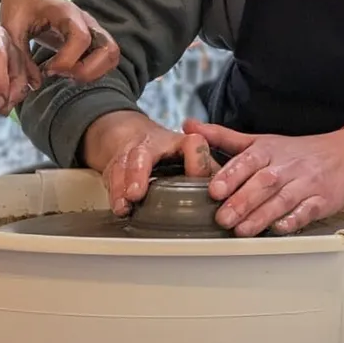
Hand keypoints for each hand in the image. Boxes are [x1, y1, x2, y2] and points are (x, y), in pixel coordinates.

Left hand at [0, 0, 118, 85]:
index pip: (81, 37)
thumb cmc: (20, 6)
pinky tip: (69, 71)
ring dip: (93, 72)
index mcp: (66, 12)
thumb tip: (34, 85)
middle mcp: (86, 20)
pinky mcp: (93, 37)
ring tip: (67, 74)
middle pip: (108, 48)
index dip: (67, 60)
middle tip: (60, 74)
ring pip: (112, 54)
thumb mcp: (10, 29)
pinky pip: (106, 57)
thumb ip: (19, 58)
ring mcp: (92, 28)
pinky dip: (94, 70)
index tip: (47, 70)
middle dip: (87, 71)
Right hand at [83, 111, 216, 215]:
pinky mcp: (116, 165)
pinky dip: (113, 193)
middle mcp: (153, 145)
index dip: (195, 162)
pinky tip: (119, 207)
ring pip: (123, 165)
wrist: (132, 135)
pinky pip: (111, 177)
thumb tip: (232, 195)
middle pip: (143, 154)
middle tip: (137, 193)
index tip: (197, 179)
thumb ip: (209, 171)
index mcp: (181, 142)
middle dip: (139, 173)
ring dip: (121, 186)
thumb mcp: (193, 157)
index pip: (191, 145)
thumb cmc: (171, 152)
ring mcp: (131, 154)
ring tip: (125, 205)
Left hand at [185, 120, 343, 236]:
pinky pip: (307, 211)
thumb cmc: (296, 151)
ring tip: (241, 231)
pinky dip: (293, 220)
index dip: (232, 175)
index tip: (214, 189)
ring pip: (283, 199)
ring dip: (261, 216)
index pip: (249, 160)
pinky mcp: (322, 201)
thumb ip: (223, 136)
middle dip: (242, 201)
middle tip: (221, 218)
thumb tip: (188, 126)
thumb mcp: (260, 140)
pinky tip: (278, 229)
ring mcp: (306, 183)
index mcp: (270, 149)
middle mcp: (288, 166)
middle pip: (264, 183)